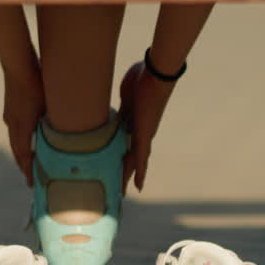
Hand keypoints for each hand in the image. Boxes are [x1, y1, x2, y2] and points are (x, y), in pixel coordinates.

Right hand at [2, 67, 45, 186]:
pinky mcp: (11, 108)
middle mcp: (12, 125)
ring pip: (16, 141)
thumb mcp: (49, 106)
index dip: (29, 172)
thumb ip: (56, 124)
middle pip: (18, 152)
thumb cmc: (37, 83)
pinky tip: (30, 138)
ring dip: (24, 153)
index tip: (33, 185)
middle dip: (26, 166)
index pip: (24, 157)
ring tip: (32, 162)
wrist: (18, 64)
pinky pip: (16, 131)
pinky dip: (22, 140)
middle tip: (33, 178)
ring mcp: (10, 116)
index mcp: (21, 128)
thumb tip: (68, 140)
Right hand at [118, 60, 177, 192]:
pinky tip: (138, 186)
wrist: (156, 72)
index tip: (115, 165)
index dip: (120, 155)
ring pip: (134, 161)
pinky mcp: (144, 135)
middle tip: (118, 187)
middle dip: (124, 170)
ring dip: (128, 177)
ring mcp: (143, 133)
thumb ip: (119, 103)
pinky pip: (141, 158)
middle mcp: (139, 130)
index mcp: (133, 120)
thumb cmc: (142, 75)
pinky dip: (140, 172)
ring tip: (122, 192)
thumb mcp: (126, 94)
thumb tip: (109, 105)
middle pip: (130, 155)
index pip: (124, 142)